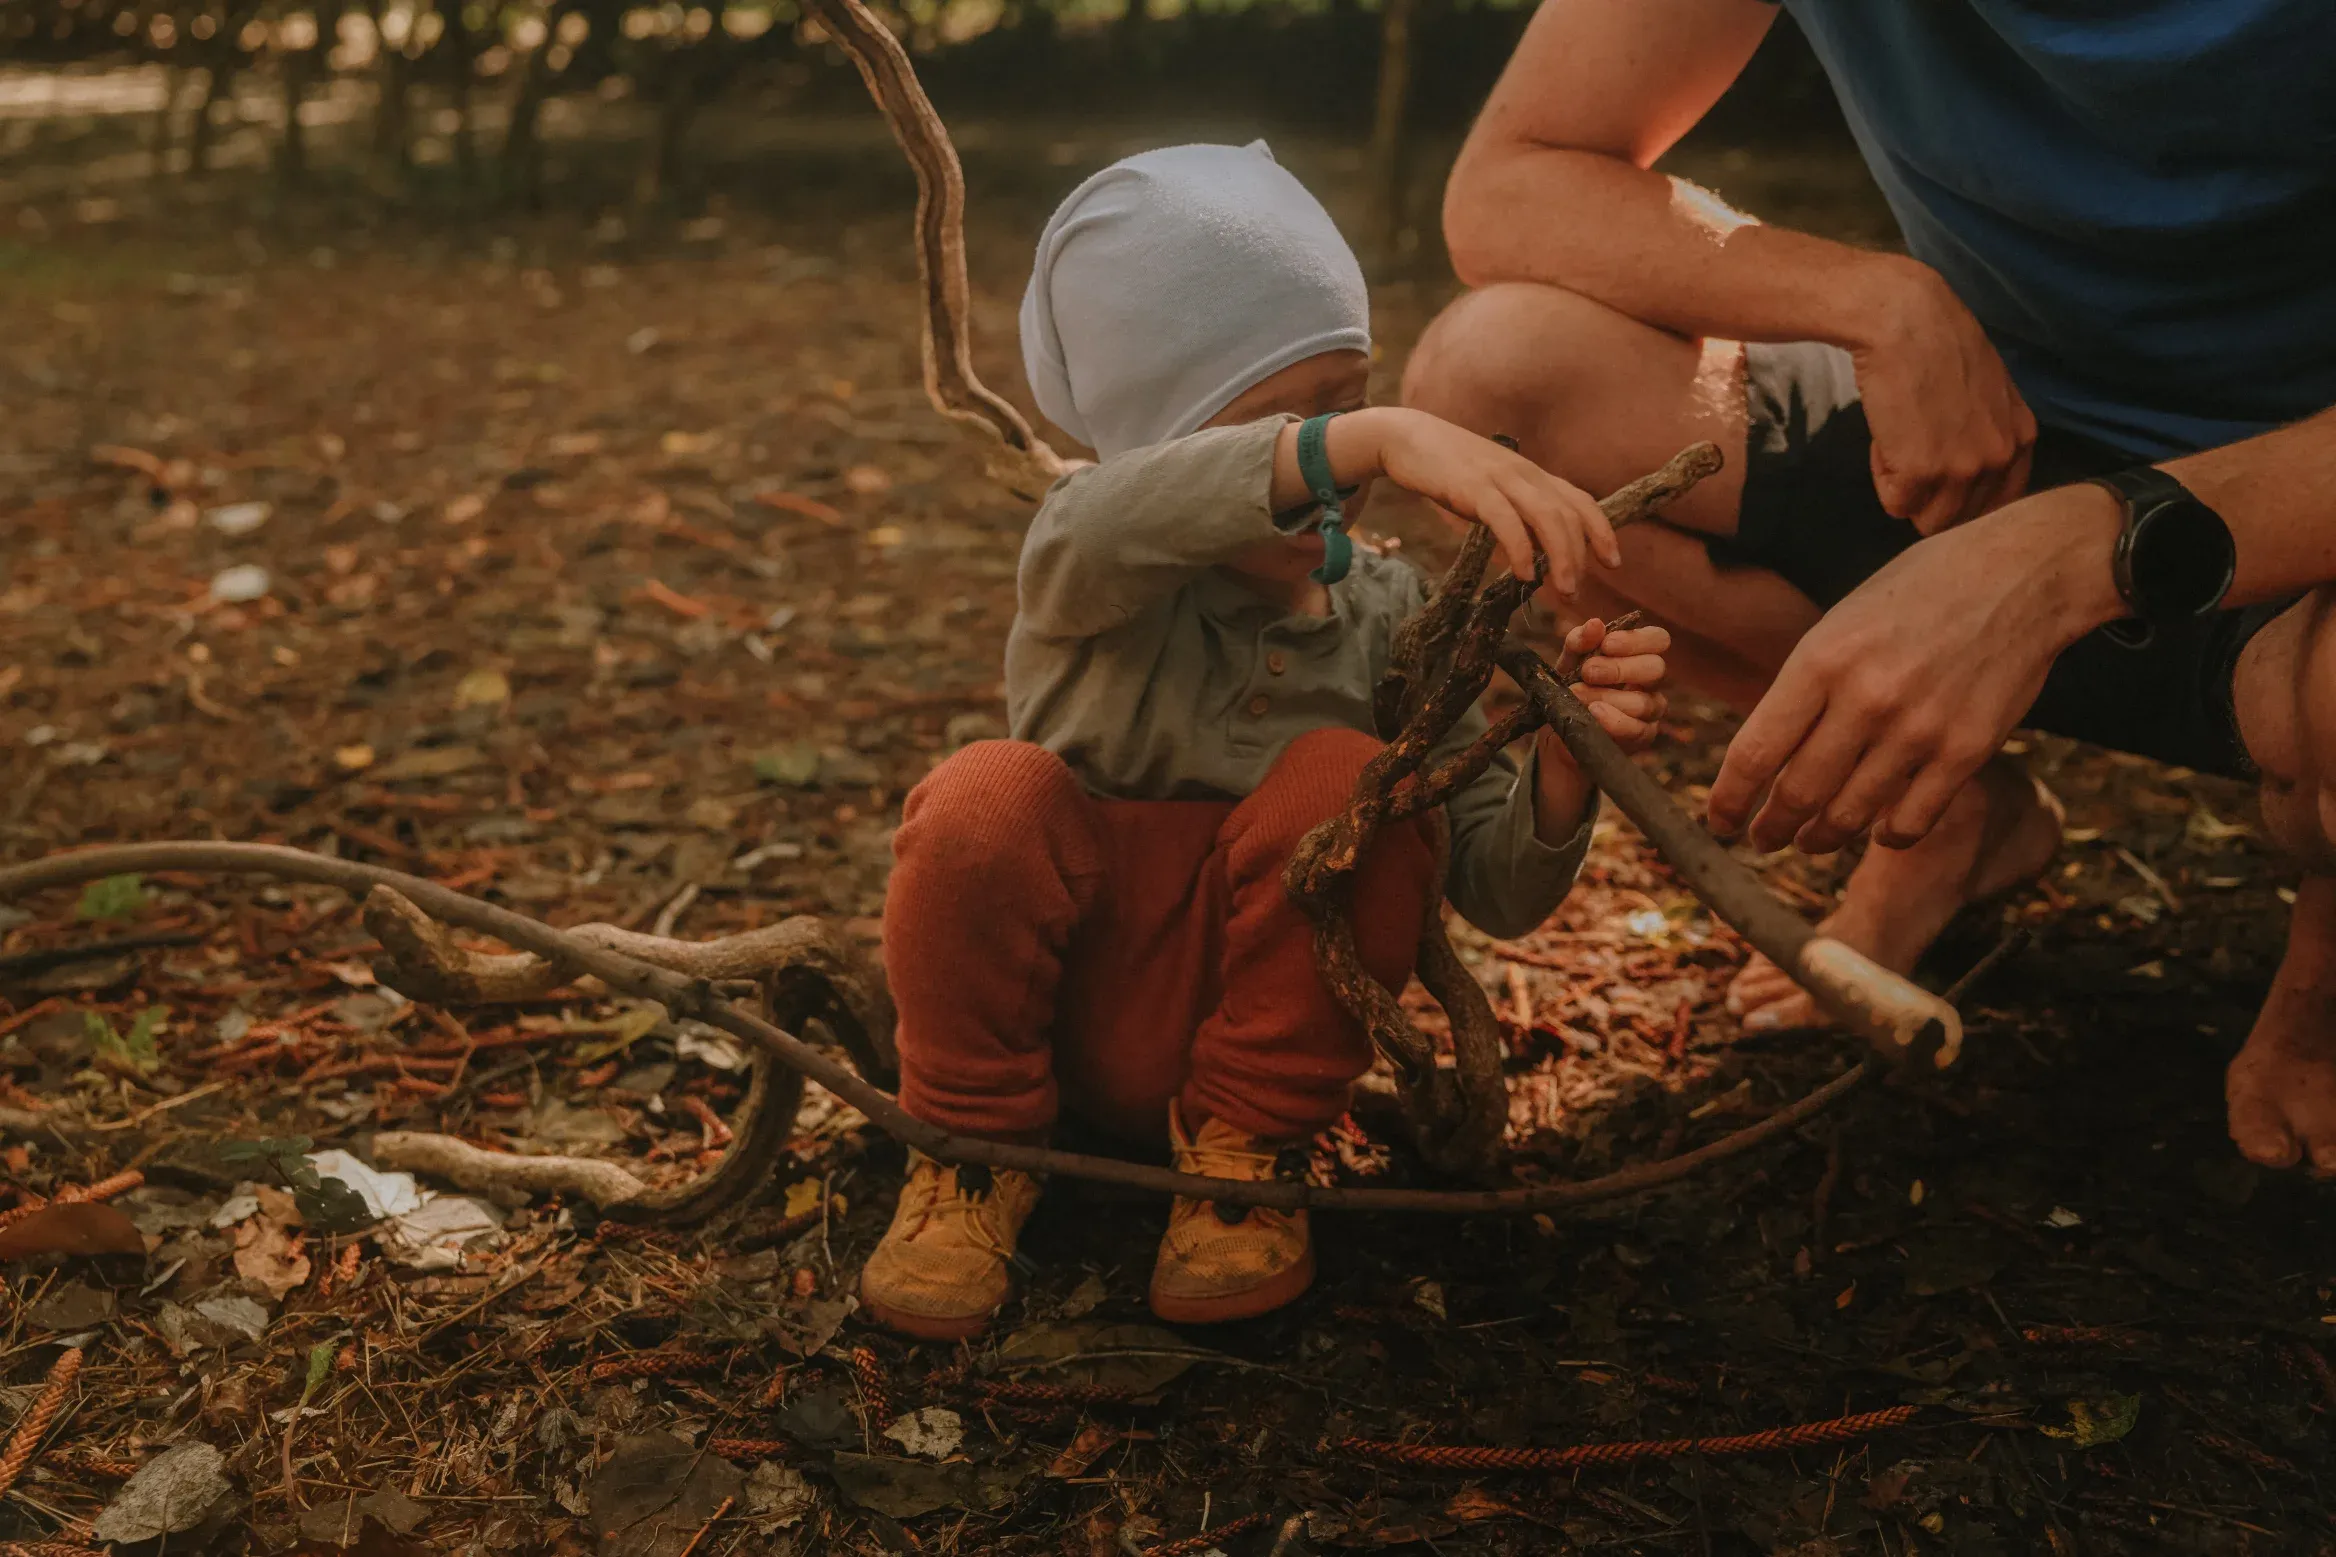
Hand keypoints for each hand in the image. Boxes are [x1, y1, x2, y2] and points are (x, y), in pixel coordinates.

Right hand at [1352, 408, 1618, 598]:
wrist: (1408, 438)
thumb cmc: (1450, 469)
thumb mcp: (1492, 488)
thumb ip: (1516, 511)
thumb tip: (1535, 548)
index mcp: (1532, 475)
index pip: (1581, 501)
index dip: (1601, 531)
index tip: (1613, 562)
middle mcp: (1525, 474)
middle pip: (1568, 515)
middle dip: (1580, 556)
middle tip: (1576, 593)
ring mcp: (1500, 479)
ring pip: (1547, 517)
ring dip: (1561, 557)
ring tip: (1563, 591)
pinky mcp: (1473, 487)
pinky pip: (1506, 520)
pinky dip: (1521, 548)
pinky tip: (1524, 575)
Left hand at [1560, 616, 1670, 753]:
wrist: (1561, 726)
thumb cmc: (1572, 685)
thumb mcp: (1569, 661)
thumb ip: (1579, 642)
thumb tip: (1595, 625)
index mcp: (1639, 655)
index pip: (1658, 639)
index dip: (1637, 640)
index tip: (1607, 644)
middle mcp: (1650, 681)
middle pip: (1656, 669)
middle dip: (1620, 669)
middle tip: (1588, 671)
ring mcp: (1650, 710)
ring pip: (1644, 702)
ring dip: (1607, 697)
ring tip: (1577, 695)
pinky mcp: (1642, 736)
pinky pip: (1637, 730)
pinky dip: (1613, 721)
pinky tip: (1594, 714)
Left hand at [1705, 484, 2123, 853]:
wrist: (2022, 573)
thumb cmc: (1921, 590)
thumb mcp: (1843, 621)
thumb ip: (1806, 686)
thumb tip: (1766, 754)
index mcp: (1821, 660)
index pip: (1754, 752)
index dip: (1728, 799)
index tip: (1718, 820)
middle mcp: (1865, 699)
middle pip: (1796, 794)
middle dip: (1769, 828)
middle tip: (1761, 838)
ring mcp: (1918, 729)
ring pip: (1848, 816)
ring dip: (1820, 838)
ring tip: (1810, 839)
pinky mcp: (1966, 751)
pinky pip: (1910, 821)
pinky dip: (1886, 836)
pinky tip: (1877, 830)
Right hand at [1850, 259, 2037, 534]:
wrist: (1904, 321)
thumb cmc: (1936, 344)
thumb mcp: (1988, 390)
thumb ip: (1990, 433)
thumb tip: (1969, 474)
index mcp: (2020, 439)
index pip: (1997, 505)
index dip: (1962, 496)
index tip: (1939, 474)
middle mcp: (1999, 459)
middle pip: (1962, 519)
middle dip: (1933, 497)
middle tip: (1913, 453)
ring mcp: (1962, 469)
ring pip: (1928, 520)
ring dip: (1907, 490)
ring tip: (1900, 444)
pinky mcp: (1921, 473)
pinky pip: (1895, 503)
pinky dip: (1883, 477)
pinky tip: (1886, 439)